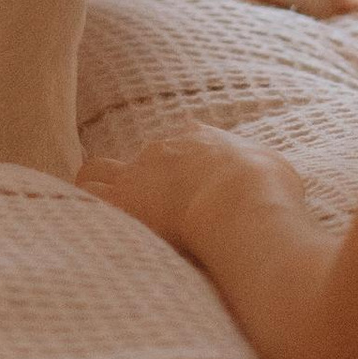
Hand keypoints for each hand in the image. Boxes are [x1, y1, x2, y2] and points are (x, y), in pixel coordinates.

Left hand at [78, 125, 306, 258]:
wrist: (239, 200)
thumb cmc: (266, 189)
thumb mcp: (276, 171)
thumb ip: (264, 172)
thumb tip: (271, 181)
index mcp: (203, 142)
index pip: (186, 137)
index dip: (184, 157)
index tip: (187, 176)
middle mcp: (166, 150)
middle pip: (143, 154)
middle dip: (142, 174)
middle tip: (149, 202)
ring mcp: (139, 173)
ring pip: (97, 169)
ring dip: (98, 186)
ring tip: (102, 210)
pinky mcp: (122, 200)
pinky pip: (85, 194)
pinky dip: (81, 205)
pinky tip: (81, 221)